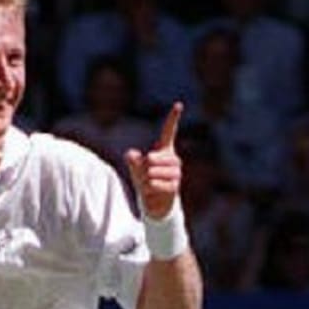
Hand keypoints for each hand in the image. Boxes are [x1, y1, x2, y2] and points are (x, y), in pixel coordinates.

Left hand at [124, 102, 183, 219]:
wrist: (155, 204)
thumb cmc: (145, 183)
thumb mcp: (136, 170)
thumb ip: (133, 161)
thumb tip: (131, 154)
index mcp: (165, 151)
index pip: (169, 132)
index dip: (173, 118)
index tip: (178, 104)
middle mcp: (174, 159)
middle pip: (151, 158)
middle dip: (142, 169)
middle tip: (144, 178)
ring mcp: (176, 173)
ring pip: (152, 172)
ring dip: (144, 180)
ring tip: (148, 185)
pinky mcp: (175, 186)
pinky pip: (155, 184)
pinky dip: (148, 189)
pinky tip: (151, 192)